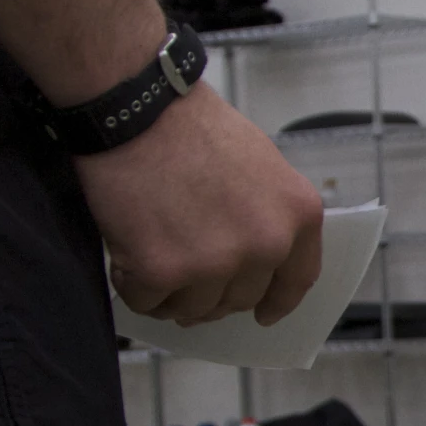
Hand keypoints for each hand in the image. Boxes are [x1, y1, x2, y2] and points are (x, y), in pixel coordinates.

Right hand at [74, 83, 323, 325]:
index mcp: (297, 216)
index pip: (297, 280)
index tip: (264, 314)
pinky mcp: (163, 272)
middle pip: (240, 299)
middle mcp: (266, 245)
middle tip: (185, 275)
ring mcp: (216, 262)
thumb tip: (257, 260)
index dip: (278, 302)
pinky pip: (148, 302)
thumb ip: (269, 215)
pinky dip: (133, 287)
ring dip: (172, 294)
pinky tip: (127, 255)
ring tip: (151, 259)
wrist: (136, 110)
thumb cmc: (192, 127)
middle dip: (212, 294)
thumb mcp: (262, 165)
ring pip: (194, 308)